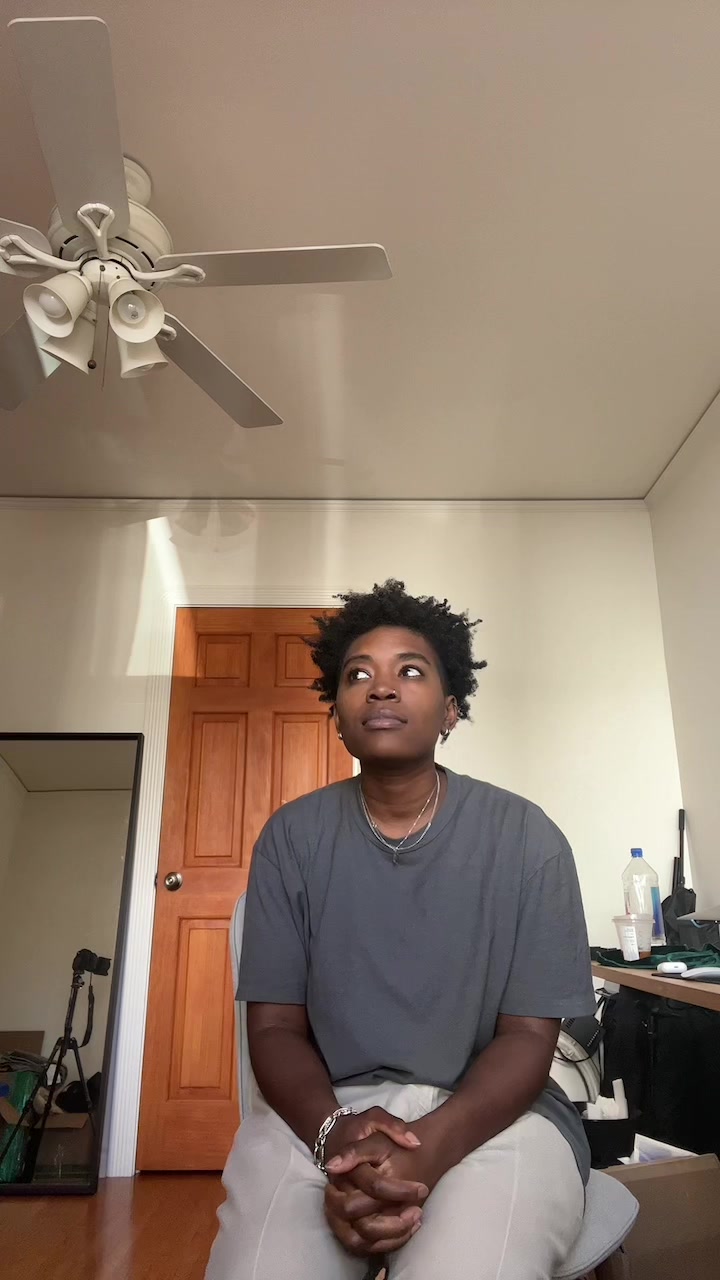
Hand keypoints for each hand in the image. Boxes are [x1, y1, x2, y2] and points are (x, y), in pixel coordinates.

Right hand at [322, 1109, 428, 1256]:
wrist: (335, 1139)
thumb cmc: (359, 1130)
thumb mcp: (375, 1118)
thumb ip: (394, 1126)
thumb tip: (414, 1142)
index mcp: (348, 1168)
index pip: (376, 1186)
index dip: (402, 1190)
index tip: (422, 1189)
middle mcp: (338, 1193)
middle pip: (364, 1221)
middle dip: (395, 1222)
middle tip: (418, 1210)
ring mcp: (336, 1210)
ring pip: (360, 1239)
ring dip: (390, 1237)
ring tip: (414, 1222)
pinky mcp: (340, 1222)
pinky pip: (359, 1245)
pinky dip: (383, 1244)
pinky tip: (405, 1230)